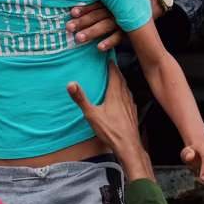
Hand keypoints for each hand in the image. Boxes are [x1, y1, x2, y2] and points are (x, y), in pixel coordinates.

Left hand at [67, 2, 123, 50]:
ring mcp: (121, 21)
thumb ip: (93, 10)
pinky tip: (99, 47)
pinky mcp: (127, 31)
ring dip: (92, 31)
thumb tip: (71, 13)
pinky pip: (117, 37)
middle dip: (82, 21)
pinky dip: (109, 42)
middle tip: (69, 27)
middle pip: (96, 15)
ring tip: (79, 38)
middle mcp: (114, 10)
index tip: (72, 13)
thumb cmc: (115, 14)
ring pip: (105, 25)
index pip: (94, 5)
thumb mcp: (106, 8)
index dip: (83, 9)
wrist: (137, 21)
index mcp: (107, 2)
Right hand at [67, 62, 151, 181]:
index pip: (114, 74)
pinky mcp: (132, 113)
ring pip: (126, 88)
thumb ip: (81, 99)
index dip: (111, 65)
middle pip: (121, 79)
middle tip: (111, 65)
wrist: (128, 146)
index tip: (108, 57)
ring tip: (115, 79)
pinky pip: (129, 98)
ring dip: (121, 81)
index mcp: (116, 94)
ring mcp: (130, 105)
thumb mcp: (92, 114)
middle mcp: (125, 97)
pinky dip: (124, 92)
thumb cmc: (110, 131)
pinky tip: (122, 98)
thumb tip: (70, 84)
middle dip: (116, 71)